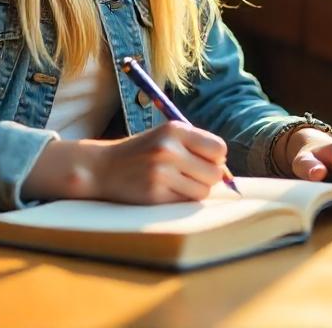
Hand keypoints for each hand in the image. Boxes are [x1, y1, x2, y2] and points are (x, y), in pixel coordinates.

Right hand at [93, 122, 228, 204]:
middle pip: (215, 173)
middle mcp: (169, 149)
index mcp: (175, 129)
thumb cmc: (142, 153)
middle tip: (191, 176)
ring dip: (194, 191)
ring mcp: (161, 172)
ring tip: (176, 183)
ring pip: (203, 191)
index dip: (216, 159)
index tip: (205, 162)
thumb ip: (196, 148)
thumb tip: (228, 173)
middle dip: (208, 178)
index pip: (219, 149)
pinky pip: (185, 202)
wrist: (102, 168)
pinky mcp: (155, 194)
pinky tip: (164, 191)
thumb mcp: (166, 138)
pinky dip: (180, 200)